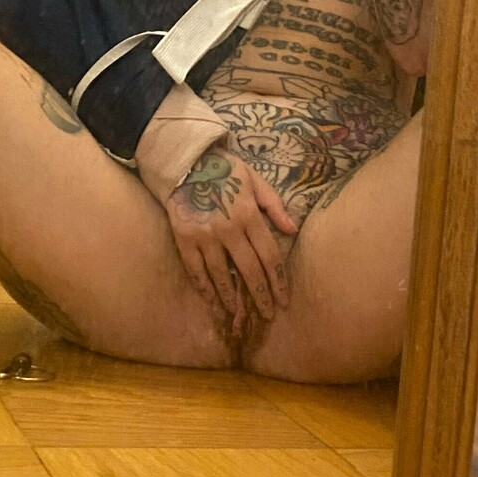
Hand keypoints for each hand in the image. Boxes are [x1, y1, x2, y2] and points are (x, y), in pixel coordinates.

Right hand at [165, 146, 298, 331]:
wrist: (186, 161)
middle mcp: (229, 229)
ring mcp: (205, 236)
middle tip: (267, 314)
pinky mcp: (185, 239)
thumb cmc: (225, 169)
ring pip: (222, 275)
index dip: (278, 281)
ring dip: (233, 297)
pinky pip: (196, 270)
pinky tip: (212, 301)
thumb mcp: (255, 179)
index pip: (269, 255)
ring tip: (240, 314)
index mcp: (249, 215)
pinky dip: (205, 288)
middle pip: (249, 270)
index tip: (284, 299)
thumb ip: (274, 205)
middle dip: (261, 296)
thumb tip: (292, 230)